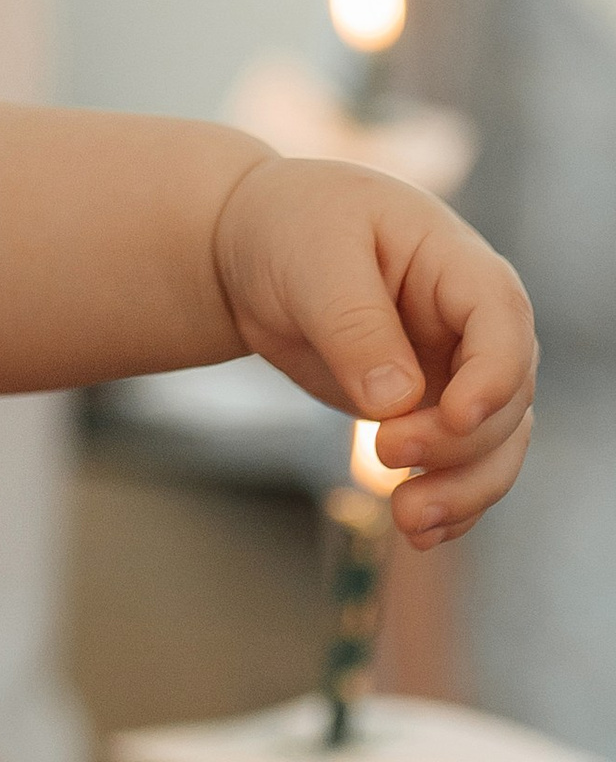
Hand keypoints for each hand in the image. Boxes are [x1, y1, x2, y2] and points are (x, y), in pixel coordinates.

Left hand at [212, 155, 534, 542]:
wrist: (254, 248)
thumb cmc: (290, 228)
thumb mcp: (312, 258)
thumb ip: (354, 324)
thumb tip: (395, 402)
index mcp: (456, 265)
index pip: (503, 321)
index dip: (493, 376)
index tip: (455, 416)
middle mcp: (472, 325)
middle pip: (506, 398)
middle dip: (458, 443)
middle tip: (384, 453)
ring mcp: (455, 372)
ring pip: (495, 446)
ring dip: (464, 491)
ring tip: (408, 522)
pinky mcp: (428, 412)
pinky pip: (459, 467)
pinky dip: (448, 503)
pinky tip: (418, 533)